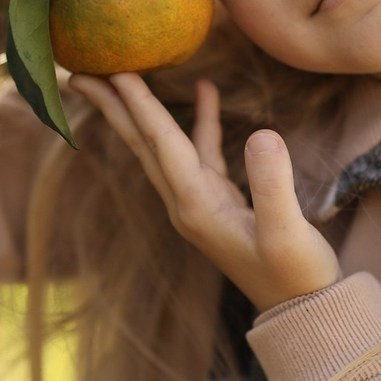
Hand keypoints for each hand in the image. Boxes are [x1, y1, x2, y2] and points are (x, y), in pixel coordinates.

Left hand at [70, 74, 341, 312]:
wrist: (301, 311)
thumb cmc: (295, 275)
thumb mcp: (288, 232)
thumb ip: (273, 185)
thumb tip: (263, 134)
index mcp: (196, 206)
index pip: (161, 144)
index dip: (140, 104)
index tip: (114, 70)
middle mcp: (186, 202)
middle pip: (142, 142)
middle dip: (113, 105)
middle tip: (78, 69)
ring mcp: (199, 201)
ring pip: (163, 145)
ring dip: (142, 109)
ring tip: (120, 73)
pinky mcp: (219, 200)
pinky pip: (199, 151)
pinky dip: (197, 121)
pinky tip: (203, 91)